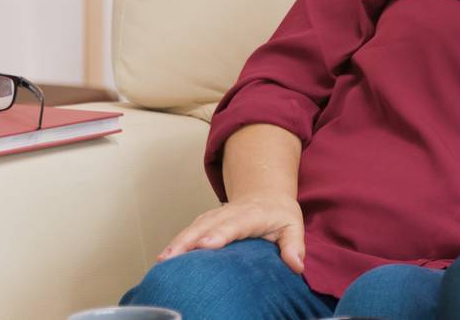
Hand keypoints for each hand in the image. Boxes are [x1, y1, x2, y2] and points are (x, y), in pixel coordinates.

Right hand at [157, 194, 306, 273]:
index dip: (221, 233)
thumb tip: (296, 266)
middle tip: (173, 257)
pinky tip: (165, 256)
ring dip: (178, 241)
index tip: (207, 244)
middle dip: (189, 239)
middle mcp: (231, 212)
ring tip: (163, 259)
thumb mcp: (293, 226)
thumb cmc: (280, 214)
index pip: (236, 224)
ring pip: (195, 226)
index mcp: (253, 214)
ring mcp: (216, 215)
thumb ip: (294, 245)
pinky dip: (177, 241)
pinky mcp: (207, 220)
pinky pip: (190, 230)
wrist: (267, 194)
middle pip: (208, 225)